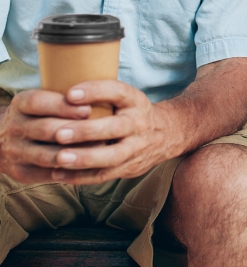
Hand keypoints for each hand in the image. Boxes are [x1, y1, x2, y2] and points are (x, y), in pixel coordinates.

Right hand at [0, 89, 92, 183]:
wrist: (2, 139)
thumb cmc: (36, 114)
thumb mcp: (41, 99)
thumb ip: (63, 98)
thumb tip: (100, 96)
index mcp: (21, 104)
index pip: (39, 102)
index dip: (63, 107)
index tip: (88, 109)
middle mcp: (15, 127)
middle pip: (45, 129)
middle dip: (74, 131)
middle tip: (101, 131)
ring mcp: (15, 151)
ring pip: (47, 155)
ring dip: (75, 153)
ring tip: (99, 149)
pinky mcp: (21, 172)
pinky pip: (46, 174)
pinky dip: (68, 171)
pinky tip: (88, 167)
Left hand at [47, 81, 176, 184]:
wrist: (167, 134)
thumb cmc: (133, 111)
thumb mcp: (127, 96)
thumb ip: (102, 95)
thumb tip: (62, 89)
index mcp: (135, 100)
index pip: (118, 92)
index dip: (95, 91)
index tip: (70, 94)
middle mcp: (138, 123)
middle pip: (115, 128)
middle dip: (86, 131)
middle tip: (59, 133)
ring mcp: (136, 148)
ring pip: (112, 156)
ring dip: (84, 158)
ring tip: (59, 158)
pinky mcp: (130, 168)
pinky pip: (105, 175)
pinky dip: (81, 176)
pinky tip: (60, 174)